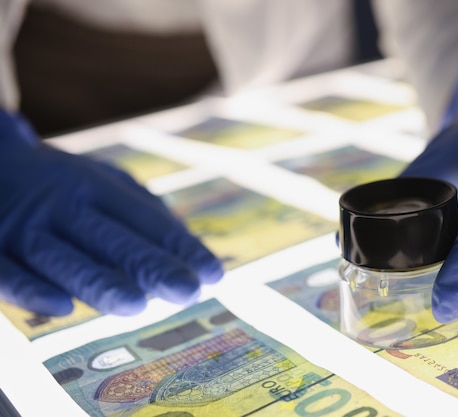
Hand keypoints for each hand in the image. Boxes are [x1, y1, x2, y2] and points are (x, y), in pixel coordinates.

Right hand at [0, 111, 222, 315]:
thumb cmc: (60, 184)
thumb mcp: (101, 182)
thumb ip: (141, 209)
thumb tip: (185, 242)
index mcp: (95, 187)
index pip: (145, 221)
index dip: (179, 247)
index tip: (212, 273)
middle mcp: (62, 204)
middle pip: (111, 239)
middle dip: (150, 266)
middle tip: (187, 292)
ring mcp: (22, 227)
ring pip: (63, 258)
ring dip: (99, 281)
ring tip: (136, 305)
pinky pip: (6, 272)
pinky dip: (31, 289)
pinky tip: (61, 308)